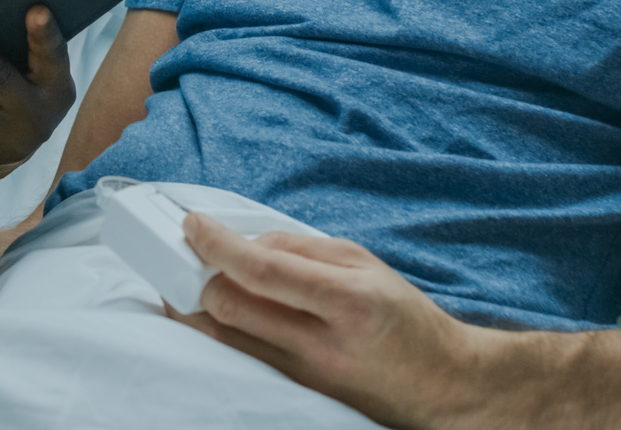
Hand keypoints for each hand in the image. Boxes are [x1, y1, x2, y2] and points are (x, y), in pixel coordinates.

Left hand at [166, 213, 478, 427]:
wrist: (439, 384)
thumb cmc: (401, 316)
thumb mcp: (362, 264)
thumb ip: (300, 249)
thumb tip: (245, 243)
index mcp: (347, 299)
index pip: (262, 270)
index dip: (217, 245)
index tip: (192, 226)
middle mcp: (322, 343)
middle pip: (231, 309)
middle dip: (194, 275)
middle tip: (182, 251)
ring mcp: (306, 376)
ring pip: (225, 340)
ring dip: (193, 307)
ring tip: (183, 279)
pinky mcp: (297, 394)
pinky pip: (239, 360)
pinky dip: (216, 333)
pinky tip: (206, 313)